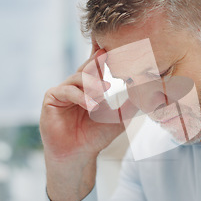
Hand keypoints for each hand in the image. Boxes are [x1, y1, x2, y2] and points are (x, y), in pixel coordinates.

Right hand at [40, 40, 136, 200]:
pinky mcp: (51, 99)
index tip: (113, 45)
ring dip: (92, 84)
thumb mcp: (118, 118)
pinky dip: (79, 96)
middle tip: (109, 57)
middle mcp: (74, 85)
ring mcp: (62, 91)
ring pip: (77, 78)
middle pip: (87, 67)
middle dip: (98, 62)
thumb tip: (148, 92)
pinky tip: (91, 104)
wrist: (78, 156)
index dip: (102, 55)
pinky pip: (65, 91)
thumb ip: (129, 104)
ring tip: (104, 92)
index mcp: (89, 86)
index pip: (96, 67)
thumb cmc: (96, 137)